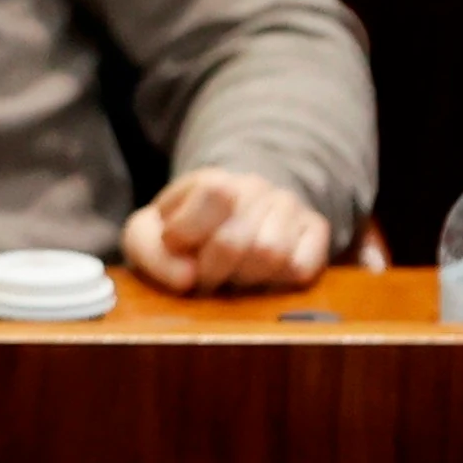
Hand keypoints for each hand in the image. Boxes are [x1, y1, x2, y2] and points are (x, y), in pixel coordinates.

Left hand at [120, 167, 328, 294]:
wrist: (224, 227)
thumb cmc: (179, 236)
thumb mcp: (146, 238)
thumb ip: (151, 255)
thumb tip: (187, 278)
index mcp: (212, 180)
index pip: (215, 192)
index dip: (188, 232)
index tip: (177, 245)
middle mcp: (256, 187)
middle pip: (235, 241)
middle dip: (211, 272)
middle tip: (204, 276)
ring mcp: (290, 206)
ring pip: (272, 255)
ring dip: (244, 279)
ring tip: (232, 275)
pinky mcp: (316, 231)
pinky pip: (301, 267)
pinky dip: (276, 282)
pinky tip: (260, 275)